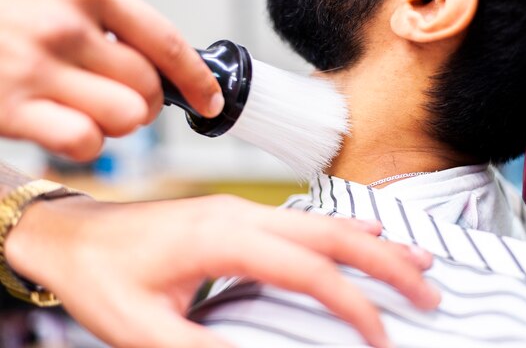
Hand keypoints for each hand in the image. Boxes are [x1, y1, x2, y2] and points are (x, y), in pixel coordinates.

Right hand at [0, 0, 222, 160]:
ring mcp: (37, 65)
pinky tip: (58, 128)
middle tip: (117, 103)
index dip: (196, 78)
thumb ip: (100, 16)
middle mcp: (65, 24)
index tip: (209, 100)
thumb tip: (157, 59)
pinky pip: (87, 142)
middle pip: (148, 89)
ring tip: (85, 113)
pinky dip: (82, 144)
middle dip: (142, 106)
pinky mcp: (13, 107)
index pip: (165, 41)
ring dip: (114, 126)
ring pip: (127, 118)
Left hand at [5, 194, 439, 347]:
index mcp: (224, 238)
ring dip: (372, 242)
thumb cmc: (103, 276)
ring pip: (324, 220)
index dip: (353, 302)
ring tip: (416, 257)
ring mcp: (242, 211)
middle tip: (430, 286)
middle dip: (387, 261)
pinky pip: (304, 220)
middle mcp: (242, 215)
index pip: (309, 268)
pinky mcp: (238, 216)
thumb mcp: (145, 329)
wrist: (74, 236)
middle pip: (332, 233)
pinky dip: (343, 231)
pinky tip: (362, 237)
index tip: (382, 335)